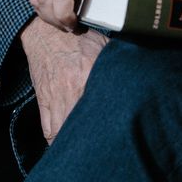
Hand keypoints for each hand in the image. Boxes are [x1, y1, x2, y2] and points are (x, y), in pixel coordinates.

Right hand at [20, 16, 107, 143]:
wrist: (45, 31)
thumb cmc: (78, 38)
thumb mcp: (102, 44)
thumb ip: (117, 62)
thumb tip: (138, 74)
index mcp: (87, 73)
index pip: (100, 107)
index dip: (109, 124)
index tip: (118, 133)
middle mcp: (70, 89)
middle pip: (80, 125)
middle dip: (91, 139)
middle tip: (102, 147)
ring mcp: (55, 97)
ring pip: (61, 132)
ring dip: (71, 142)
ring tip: (84, 149)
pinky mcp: (43, 100)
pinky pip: (47, 129)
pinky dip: (56, 138)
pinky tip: (65, 142)